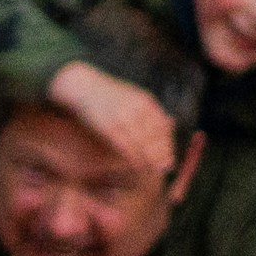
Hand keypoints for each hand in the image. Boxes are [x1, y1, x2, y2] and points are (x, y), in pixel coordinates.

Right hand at [51, 59, 177, 178]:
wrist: (84, 86)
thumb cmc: (108, 94)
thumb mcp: (133, 97)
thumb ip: (149, 111)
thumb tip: (172, 124)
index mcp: (145, 101)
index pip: (164, 126)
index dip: (168, 144)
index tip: (169, 157)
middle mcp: (138, 109)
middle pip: (156, 136)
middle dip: (162, 154)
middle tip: (164, 167)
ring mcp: (124, 117)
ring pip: (143, 144)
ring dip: (149, 159)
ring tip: (152, 169)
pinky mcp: (110, 126)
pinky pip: (126, 146)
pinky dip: (134, 158)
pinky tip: (136, 165)